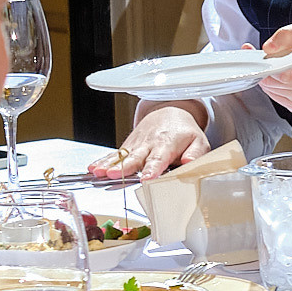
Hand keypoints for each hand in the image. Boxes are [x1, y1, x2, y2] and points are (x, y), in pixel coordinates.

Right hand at [94, 101, 208, 179]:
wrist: (169, 112)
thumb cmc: (185, 132)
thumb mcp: (199, 141)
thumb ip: (196, 154)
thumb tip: (190, 162)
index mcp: (167, 144)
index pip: (159, 158)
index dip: (153, 168)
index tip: (147, 178)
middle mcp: (149, 144)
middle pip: (136, 157)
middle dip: (125, 166)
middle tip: (113, 174)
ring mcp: (136, 144)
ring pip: (121, 155)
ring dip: (108, 164)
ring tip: (97, 172)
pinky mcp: (128, 146)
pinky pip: (114, 154)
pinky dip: (103, 160)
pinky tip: (92, 168)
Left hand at [259, 22, 291, 114]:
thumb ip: (286, 35)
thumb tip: (268, 47)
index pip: (278, 72)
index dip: (267, 64)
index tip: (266, 57)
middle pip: (270, 81)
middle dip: (268, 69)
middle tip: (278, 59)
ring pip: (271, 90)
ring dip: (272, 78)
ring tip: (286, 68)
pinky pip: (276, 97)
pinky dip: (277, 87)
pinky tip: (289, 78)